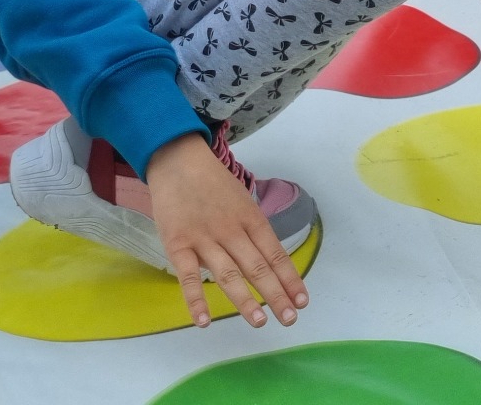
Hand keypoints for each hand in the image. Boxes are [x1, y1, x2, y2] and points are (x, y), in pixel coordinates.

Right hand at [146, 133, 308, 329]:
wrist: (178, 159)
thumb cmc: (212, 183)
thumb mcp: (241, 201)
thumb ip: (250, 230)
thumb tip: (264, 262)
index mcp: (251, 218)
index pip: (275, 254)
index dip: (290, 278)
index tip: (302, 301)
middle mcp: (232, 230)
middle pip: (258, 266)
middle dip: (276, 294)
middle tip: (290, 319)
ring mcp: (205, 237)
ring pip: (228, 273)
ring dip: (245, 300)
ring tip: (260, 321)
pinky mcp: (177, 243)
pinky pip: (187, 276)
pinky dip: (195, 299)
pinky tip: (204, 320)